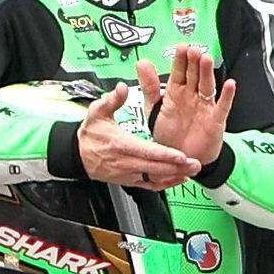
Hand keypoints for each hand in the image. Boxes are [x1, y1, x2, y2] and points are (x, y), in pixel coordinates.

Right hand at [70, 83, 199, 187]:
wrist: (77, 155)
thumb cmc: (90, 135)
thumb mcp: (97, 113)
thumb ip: (112, 100)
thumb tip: (122, 88)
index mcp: (120, 144)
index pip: (147, 151)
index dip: (166, 154)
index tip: (181, 155)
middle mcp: (126, 162)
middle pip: (156, 167)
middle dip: (178, 167)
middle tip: (196, 164)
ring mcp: (128, 173)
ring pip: (156, 178)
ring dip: (176, 176)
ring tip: (193, 171)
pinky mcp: (130, 180)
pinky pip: (150, 185)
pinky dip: (166, 184)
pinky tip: (179, 178)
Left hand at [147, 43, 232, 164]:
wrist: (180, 158)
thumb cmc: (169, 134)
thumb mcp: (154, 109)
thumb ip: (149, 86)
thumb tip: (142, 63)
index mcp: (176, 92)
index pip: (179, 72)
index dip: (180, 60)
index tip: (181, 46)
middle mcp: (192, 96)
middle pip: (194, 75)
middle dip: (194, 62)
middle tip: (193, 49)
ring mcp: (205, 107)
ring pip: (207, 86)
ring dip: (207, 73)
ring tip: (206, 59)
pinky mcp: (215, 120)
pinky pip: (222, 106)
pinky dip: (227, 96)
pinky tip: (230, 84)